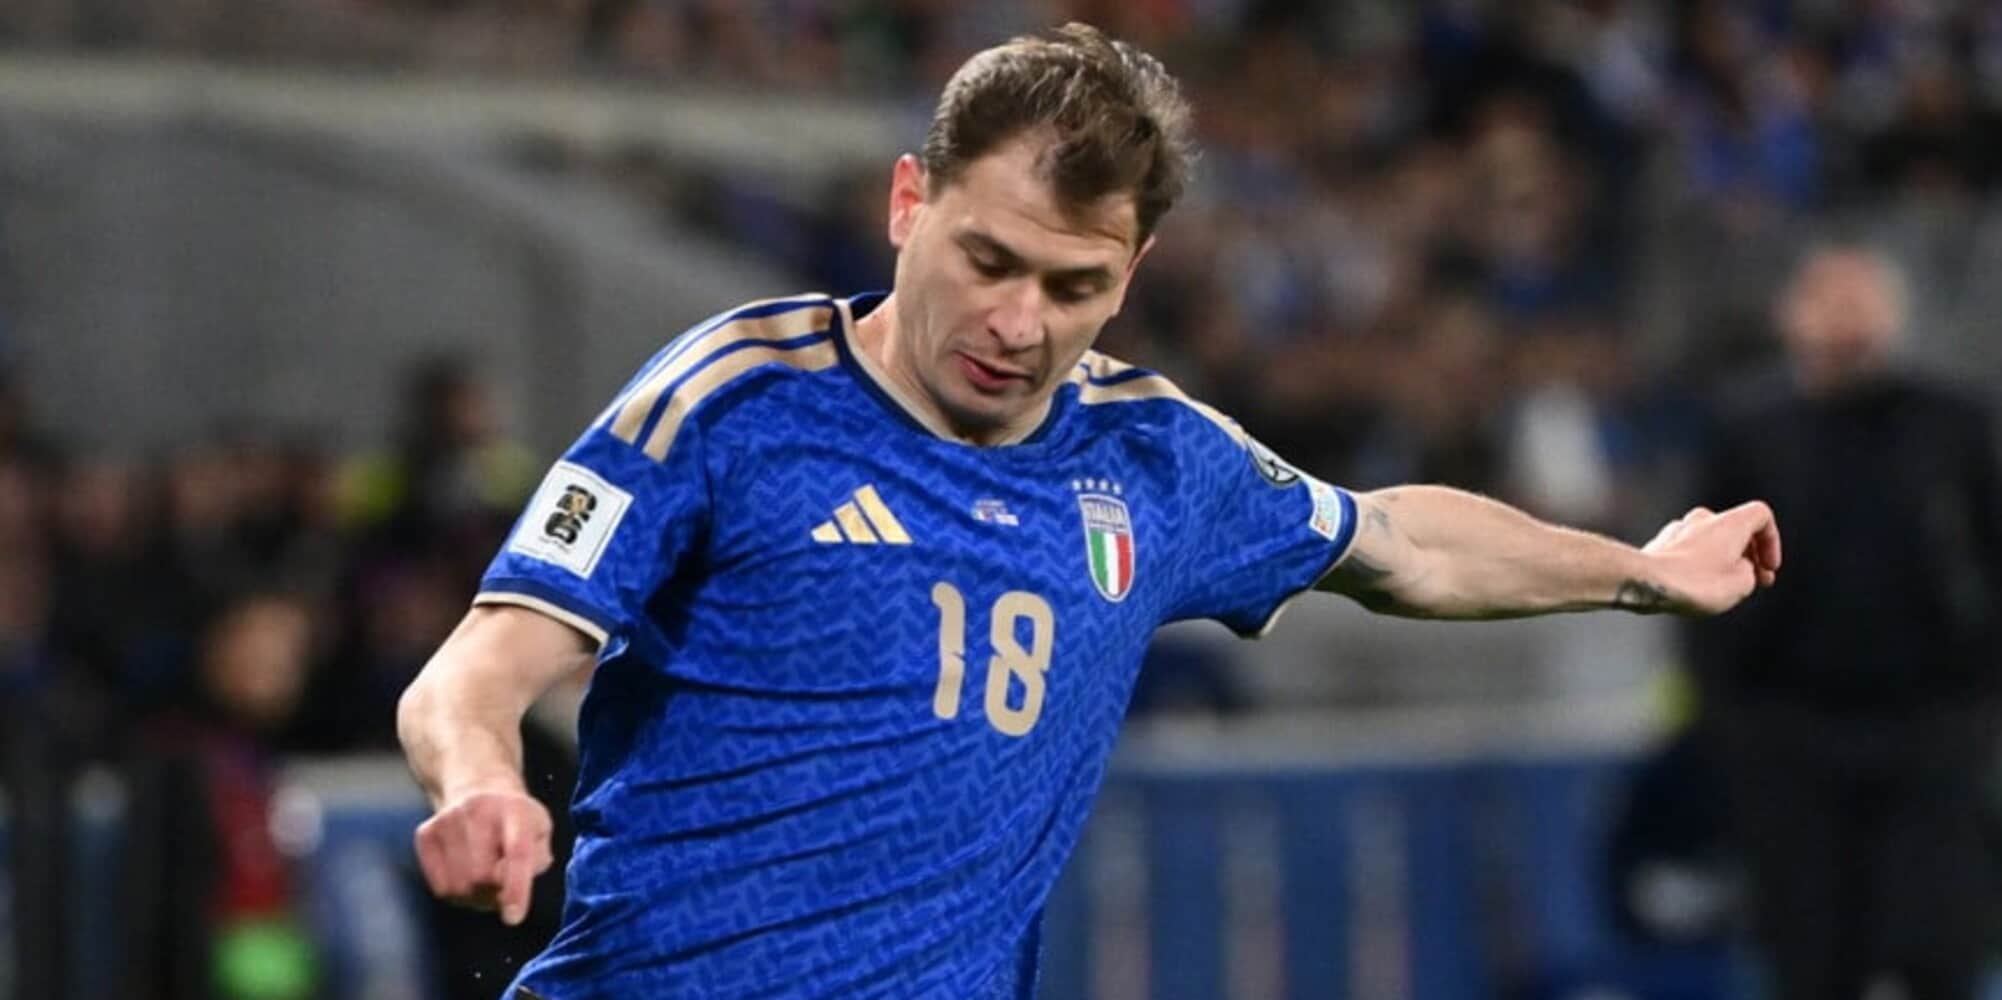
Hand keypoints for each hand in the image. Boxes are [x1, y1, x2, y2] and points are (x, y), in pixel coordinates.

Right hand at [413, 788, 554, 925]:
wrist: (480, 790)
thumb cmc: (517, 822)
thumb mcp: (541, 834)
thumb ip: (535, 862)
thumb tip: (508, 888)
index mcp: (516, 810)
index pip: (517, 853)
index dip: (516, 888)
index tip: (513, 918)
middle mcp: (478, 809)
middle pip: (481, 877)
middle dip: (494, 894)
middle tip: (501, 888)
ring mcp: (447, 819)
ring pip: (457, 886)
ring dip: (474, 896)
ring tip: (484, 880)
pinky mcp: (425, 833)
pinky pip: (439, 886)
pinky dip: (455, 892)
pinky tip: (465, 874)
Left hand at [1638, 501, 1782, 614]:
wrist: (1648, 582)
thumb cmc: (1696, 582)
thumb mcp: (1743, 584)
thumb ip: (1749, 572)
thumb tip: (1736, 569)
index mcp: (1730, 522)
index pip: (1761, 515)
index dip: (1772, 542)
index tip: (1769, 567)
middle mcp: (1704, 518)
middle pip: (1735, 529)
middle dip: (1749, 555)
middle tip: (1756, 581)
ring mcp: (1679, 529)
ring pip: (1710, 540)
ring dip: (1722, 559)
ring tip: (1725, 586)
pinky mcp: (1660, 543)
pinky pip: (1687, 549)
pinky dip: (1698, 563)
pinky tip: (1696, 585)